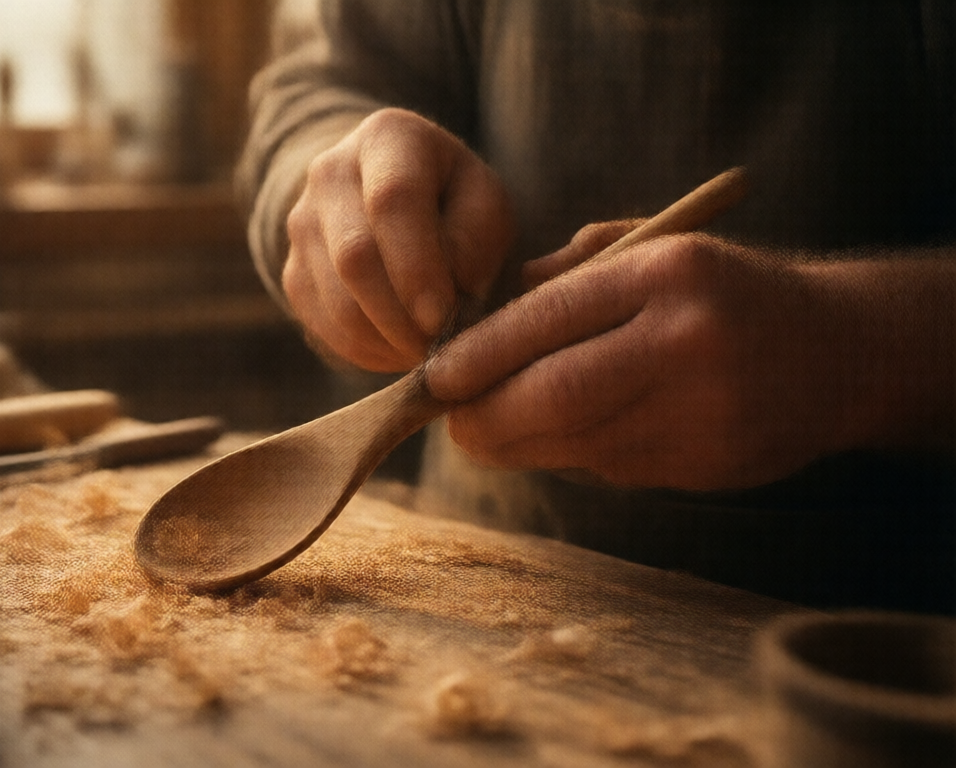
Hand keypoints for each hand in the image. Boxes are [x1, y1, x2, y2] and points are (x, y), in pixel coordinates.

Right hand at [283, 108, 514, 371]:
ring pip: (336, 300)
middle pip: (355, 257)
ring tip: (425, 349)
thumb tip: (441, 304)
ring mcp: (301, 222)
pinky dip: (365, 350)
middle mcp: (330, 171)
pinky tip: (398, 346)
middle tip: (439, 346)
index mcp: (388, 138)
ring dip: (386, 340)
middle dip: (402, 316)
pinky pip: (323, 325)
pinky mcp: (292, 270)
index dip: (417, 267)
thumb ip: (472, 244)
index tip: (442, 317)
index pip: (393, 201)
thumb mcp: (485, 205)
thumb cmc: (454, 203)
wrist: (395, 202)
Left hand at [426, 228, 869, 490]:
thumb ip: (567, 278)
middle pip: (552, 397)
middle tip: (452, 421)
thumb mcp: (653, 252)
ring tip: (493, 428)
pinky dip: (570, 455)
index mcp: (666, 275)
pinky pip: (610, 467)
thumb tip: (478, 323)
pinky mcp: (706, 465)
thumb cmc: (722, 291)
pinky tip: (567, 435)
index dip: (477, 357)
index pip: (545, 321)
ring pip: (575, 443)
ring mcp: (702, 412)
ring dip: (519, 443)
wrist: (837, 351)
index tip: (434, 377)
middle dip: (484, 419)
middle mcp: (685, 343)